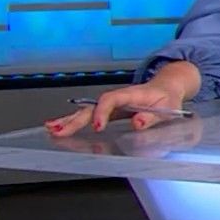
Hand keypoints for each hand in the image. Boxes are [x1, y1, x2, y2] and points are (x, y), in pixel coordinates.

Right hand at [46, 80, 188, 136]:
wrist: (166, 88)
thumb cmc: (167, 98)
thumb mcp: (168, 108)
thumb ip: (153, 117)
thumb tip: (137, 123)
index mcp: (132, 94)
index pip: (111, 100)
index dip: (103, 112)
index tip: (98, 126)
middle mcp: (117, 97)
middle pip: (92, 106)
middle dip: (76, 119)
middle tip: (61, 130)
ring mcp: (111, 104)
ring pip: (86, 111)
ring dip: (69, 120)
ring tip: (52, 129)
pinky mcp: (108, 110)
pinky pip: (89, 115)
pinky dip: (73, 121)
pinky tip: (58, 127)